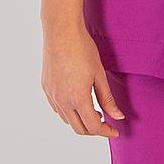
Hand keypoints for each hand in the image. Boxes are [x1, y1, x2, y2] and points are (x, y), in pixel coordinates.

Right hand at [41, 22, 124, 137]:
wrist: (61, 32)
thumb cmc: (82, 49)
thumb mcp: (99, 74)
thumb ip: (108, 99)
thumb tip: (117, 117)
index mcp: (78, 99)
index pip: (93, 126)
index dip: (105, 131)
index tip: (115, 131)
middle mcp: (62, 101)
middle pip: (79, 128)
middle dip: (93, 130)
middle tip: (106, 123)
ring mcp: (52, 95)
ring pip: (67, 120)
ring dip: (81, 121)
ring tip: (94, 111)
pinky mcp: (46, 88)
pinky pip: (58, 108)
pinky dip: (69, 112)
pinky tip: (77, 101)